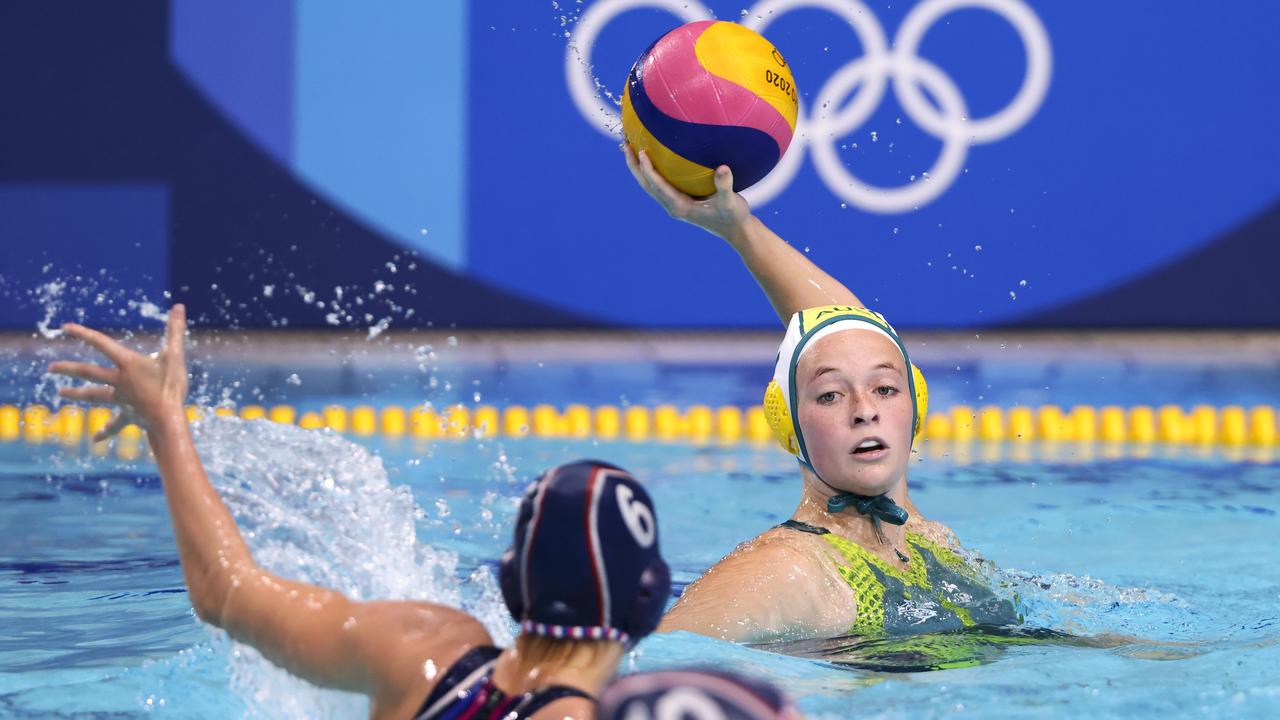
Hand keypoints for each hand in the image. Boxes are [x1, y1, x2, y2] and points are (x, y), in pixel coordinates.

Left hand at [48, 304, 189, 440]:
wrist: (168, 418)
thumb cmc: (171, 386)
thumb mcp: (175, 355)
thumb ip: (175, 330)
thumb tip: (178, 306)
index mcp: (128, 364)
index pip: (102, 344)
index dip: (83, 334)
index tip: (65, 328)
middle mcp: (119, 380)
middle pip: (88, 373)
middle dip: (68, 369)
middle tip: (51, 368)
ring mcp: (121, 399)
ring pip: (94, 395)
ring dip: (76, 394)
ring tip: (60, 394)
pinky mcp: (128, 414)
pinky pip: (115, 423)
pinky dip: (106, 431)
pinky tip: (95, 439)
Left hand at [622, 143, 753, 244]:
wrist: (736, 231)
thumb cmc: (733, 216)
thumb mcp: (731, 201)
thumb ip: (725, 185)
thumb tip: (723, 168)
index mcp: (680, 207)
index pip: (658, 186)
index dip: (648, 169)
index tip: (641, 152)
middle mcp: (673, 207)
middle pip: (647, 186)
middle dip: (635, 167)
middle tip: (625, 145)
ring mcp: (674, 205)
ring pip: (651, 186)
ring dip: (639, 169)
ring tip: (632, 149)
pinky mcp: (679, 202)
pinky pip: (660, 185)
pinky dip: (652, 172)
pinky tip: (654, 158)